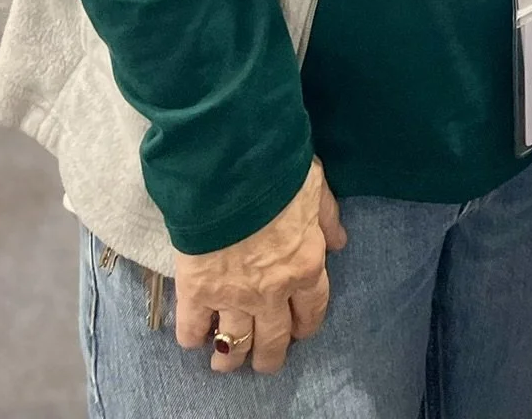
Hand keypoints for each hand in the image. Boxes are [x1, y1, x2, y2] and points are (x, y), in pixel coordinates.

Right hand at [173, 159, 347, 375]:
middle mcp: (273, 291)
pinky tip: (194, 336)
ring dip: (230, 358)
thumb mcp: (316, 187)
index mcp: (306, 266)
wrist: (231, 168)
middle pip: (273, 341)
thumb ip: (327, 218)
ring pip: (233, 345)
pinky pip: (192, 329)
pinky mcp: (197, 291)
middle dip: (270, 357)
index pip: (312, 311)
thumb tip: (339, 241)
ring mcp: (234, 295)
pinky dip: (192, 336)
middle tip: (265, 361)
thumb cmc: (278, 170)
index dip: (304, 326)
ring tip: (225, 363)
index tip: (298, 331)